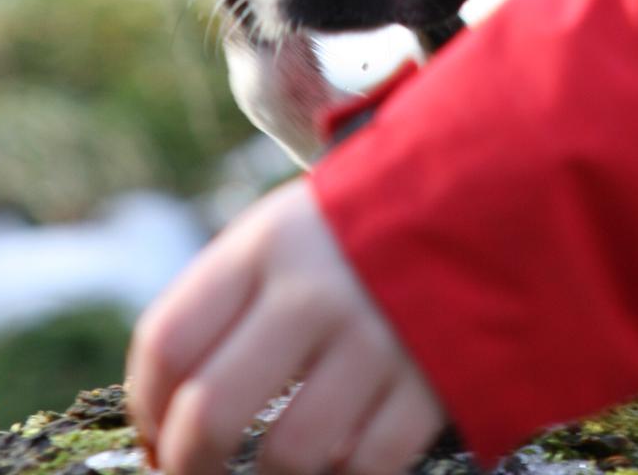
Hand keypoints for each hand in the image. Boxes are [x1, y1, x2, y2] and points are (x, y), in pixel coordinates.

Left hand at [128, 176, 445, 474]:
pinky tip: (341, 457)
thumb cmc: (363, 229)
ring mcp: (377, 337)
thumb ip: (228, 298)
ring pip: (288, 457)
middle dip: (189, 465)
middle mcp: (316, 288)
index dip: (146, 408)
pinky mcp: (433, 381)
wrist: (490, 191)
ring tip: (274, 467)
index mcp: (269, 241)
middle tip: (194, 472)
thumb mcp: (290, 227)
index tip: (157, 435)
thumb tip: (168, 412)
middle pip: (211, 414)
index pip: (168, 342)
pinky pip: (364, 468)